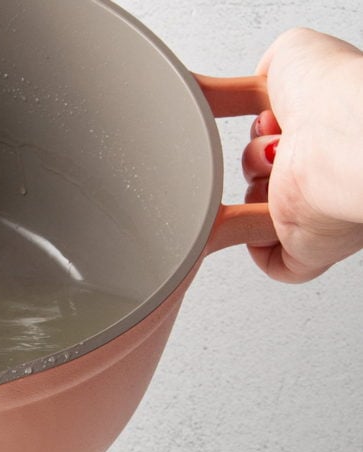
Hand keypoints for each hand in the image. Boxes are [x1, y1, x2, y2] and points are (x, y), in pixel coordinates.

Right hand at [242, 28, 362, 282]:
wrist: (341, 141)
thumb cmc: (332, 97)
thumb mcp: (296, 54)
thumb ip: (274, 67)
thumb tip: (262, 82)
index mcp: (334, 129)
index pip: (292, 135)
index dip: (268, 125)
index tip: (266, 117)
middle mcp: (328, 172)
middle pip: (271, 173)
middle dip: (257, 156)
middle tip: (269, 145)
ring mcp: (316, 212)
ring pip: (260, 209)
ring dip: (255, 187)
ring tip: (273, 169)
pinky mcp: (304, 251)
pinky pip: (267, 256)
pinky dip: (250, 239)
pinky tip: (259, 210)